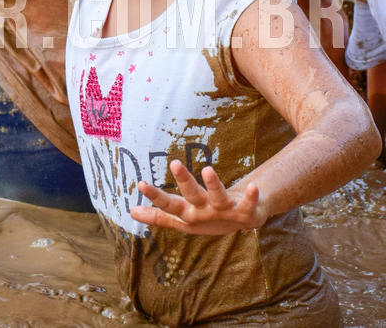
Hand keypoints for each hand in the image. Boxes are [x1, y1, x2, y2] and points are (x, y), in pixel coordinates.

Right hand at [130, 161, 267, 235]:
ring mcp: (226, 212)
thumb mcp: (183, 219)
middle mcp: (205, 213)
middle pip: (193, 196)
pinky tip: (253, 186)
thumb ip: (160, 216)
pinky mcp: (246, 212)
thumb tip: (132, 212)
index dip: (155, 196)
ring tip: (208, 169)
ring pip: (219, 197)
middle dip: (184, 181)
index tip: (141, 183)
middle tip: (175, 162)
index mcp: (189, 214)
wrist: (242, 222)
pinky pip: (248, 203)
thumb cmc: (209, 217)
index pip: (169, 204)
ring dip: (214, 185)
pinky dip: (251, 196)